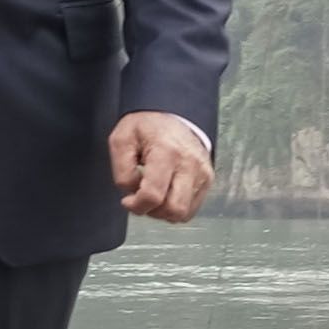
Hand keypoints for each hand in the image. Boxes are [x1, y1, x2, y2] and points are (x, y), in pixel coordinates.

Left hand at [109, 111, 214, 226]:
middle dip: (152, 211)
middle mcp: (189, 163)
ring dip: (164, 212)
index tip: (128, 200)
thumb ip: (122, 170)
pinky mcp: (207, 179)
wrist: (171, 115)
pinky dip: (175, 208)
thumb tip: (133, 192)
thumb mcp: (121, 140)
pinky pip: (191, 209)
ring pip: (183, 213)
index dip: (136, 205)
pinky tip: (165, 194)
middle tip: (141, 199)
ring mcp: (202, 172)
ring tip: (154, 196)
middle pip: (173, 209)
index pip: (153, 195)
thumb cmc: (146, 127)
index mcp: (167, 151)